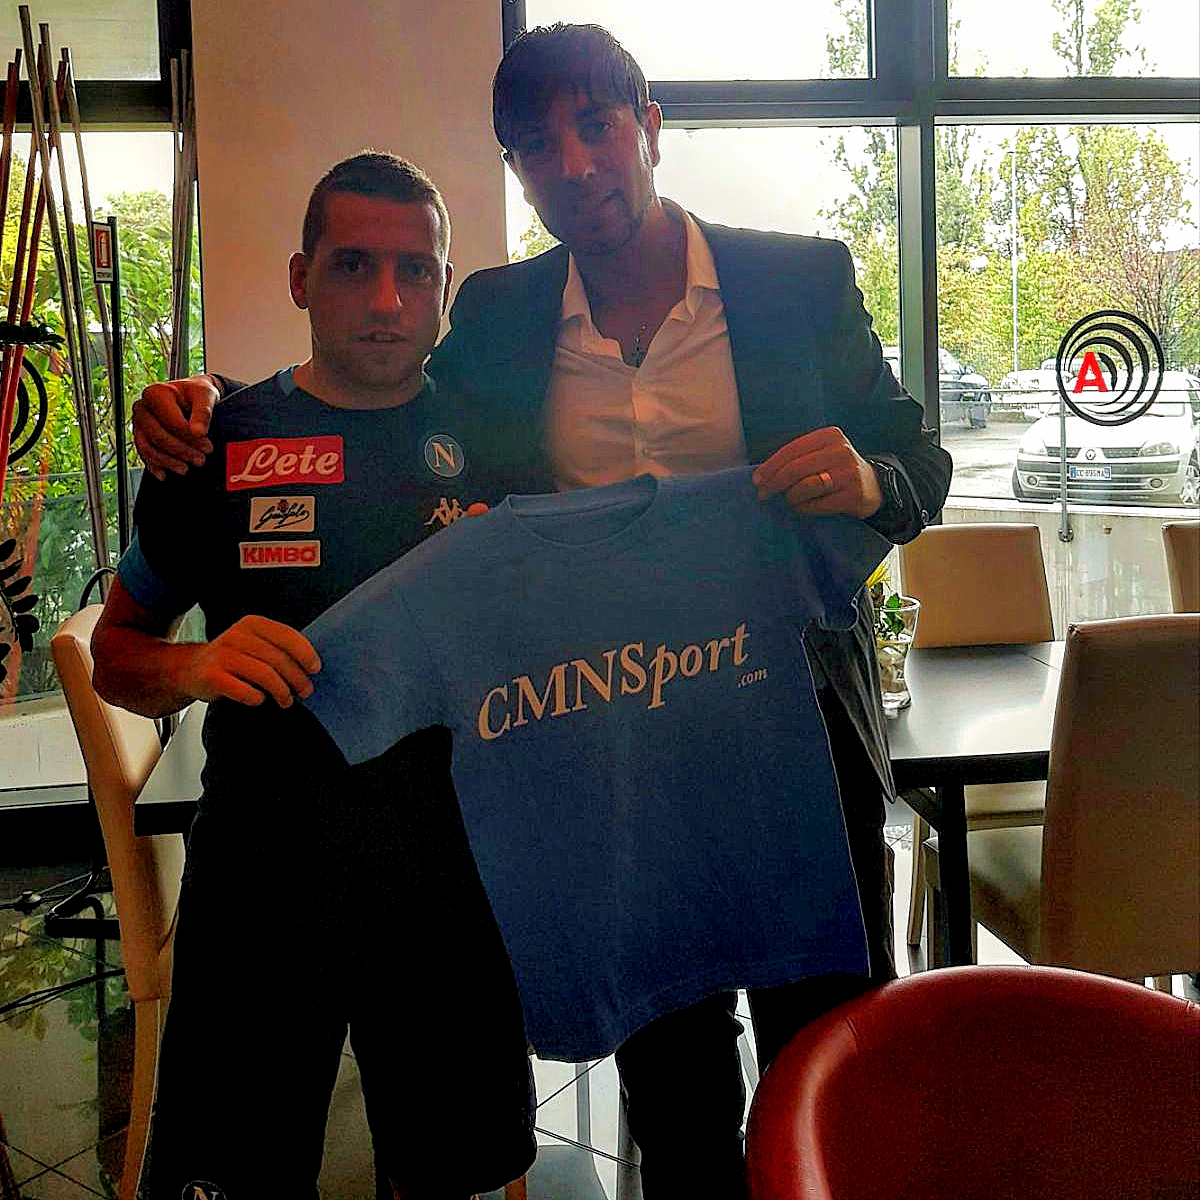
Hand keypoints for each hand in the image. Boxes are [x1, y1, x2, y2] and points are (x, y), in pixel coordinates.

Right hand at [132, 376, 219, 479]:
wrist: (192, 396)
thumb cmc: (197, 393)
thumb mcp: (205, 396)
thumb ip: (203, 412)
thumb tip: (198, 432)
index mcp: (156, 393)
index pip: (170, 421)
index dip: (189, 436)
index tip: (207, 446)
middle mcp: (143, 407)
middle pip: (158, 435)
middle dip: (181, 451)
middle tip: (201, 459)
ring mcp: (139, 423)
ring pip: (148, 447)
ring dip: (168, 461)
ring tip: (187, 468)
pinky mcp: (141, 436)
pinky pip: (143, 454)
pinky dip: (155, 465)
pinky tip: (165, 474)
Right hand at [177, 616, 320, 707]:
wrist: (189, 668)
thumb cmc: (231, 658)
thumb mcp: (254, 643)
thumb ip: (278, 648)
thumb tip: (311, 667)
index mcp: (252, 624)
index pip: (287, 635)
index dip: (305, 653)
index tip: (315, 669)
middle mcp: (237, 636)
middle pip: (278, 659)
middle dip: (297, 678)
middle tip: (305, 691)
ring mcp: (223, 655)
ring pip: (265, 675)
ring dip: (282, 691)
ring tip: (287, 701)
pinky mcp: (212, 676)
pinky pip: (244, 690)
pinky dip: (257, 698)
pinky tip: (260, 700)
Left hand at [752, 426, 882, 518]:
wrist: (872, 485)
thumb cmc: (836, 469)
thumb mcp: (821, 453)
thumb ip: (797, 458)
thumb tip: (762, 475)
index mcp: (829, 436)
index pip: (792, 449)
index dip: (771, 466)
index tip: (757, 479)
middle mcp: (841, 451)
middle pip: (796, 468)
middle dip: (774, 483)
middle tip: (763, 493)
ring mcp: (849, 473)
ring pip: (805, 487)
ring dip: (790, 497)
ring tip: (788, 500)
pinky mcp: (853, 495)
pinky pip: (817, 504)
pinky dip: (804, 508)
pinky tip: (801, 507)